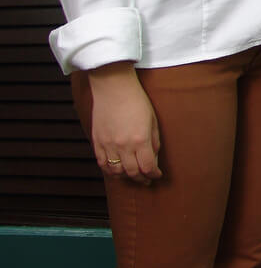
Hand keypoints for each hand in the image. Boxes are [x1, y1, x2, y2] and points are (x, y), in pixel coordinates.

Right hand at [87, 61, 161, 184]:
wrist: (113, 87)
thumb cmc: (136, 100)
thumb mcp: (152, 120)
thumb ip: (154, 141)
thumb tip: (153, 157)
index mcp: (140, 139)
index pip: (147, 167)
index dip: (154, 174)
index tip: (157, 175)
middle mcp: (123, 146)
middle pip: (132, 172)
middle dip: (142, 179)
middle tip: (147, 179)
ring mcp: (108, 145)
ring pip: (116, 172)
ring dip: (126, 177)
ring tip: (133, 176)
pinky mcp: (97, 142)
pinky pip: (102, 164)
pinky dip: (110, 171)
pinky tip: (117, 171)